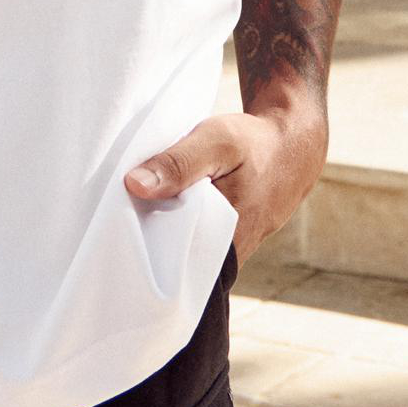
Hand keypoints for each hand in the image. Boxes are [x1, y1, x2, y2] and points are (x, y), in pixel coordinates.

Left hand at [123, 107, 327, 265]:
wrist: (293, 147)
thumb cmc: (254, 143)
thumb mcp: (216, 141)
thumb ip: (178, 163)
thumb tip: (134, 185)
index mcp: (225, 239)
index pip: (171, 265)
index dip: (141, 252)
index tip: (114, 235)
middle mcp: (230, 256)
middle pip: (175, 263)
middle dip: (146, 246)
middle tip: (116, 225)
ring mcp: (231, 252)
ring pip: (185, 255)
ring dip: (161, 238)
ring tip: (133, 217)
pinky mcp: (230, 242)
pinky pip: (195, 245)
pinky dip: (177, 231)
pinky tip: (159, 212)